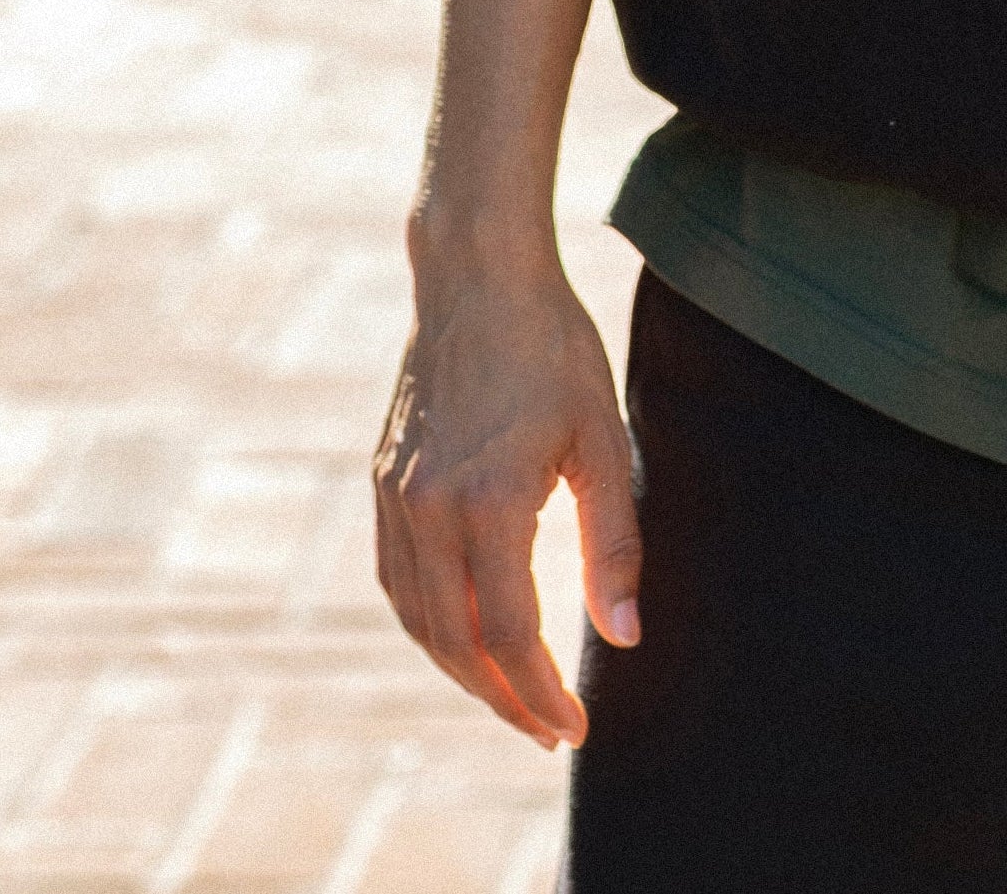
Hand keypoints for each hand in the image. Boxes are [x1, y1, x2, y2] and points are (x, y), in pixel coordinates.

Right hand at [372, 253, 642, 747]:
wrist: (476, 276)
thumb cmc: (553, 350)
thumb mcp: (603, 439)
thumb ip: (613, 543)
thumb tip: (623, 637)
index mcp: (487, 502)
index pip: (508, 634)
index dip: (539, 693)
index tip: (573, 727)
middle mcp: (428, 510)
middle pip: (456, 643)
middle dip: (502, 698)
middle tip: (546, 729)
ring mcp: (397, 498)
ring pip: (418, 620)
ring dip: (462, 670)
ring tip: (511, 694)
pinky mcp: (383, 483)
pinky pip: (397, 581)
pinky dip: (428, 624)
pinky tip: (463, 634)